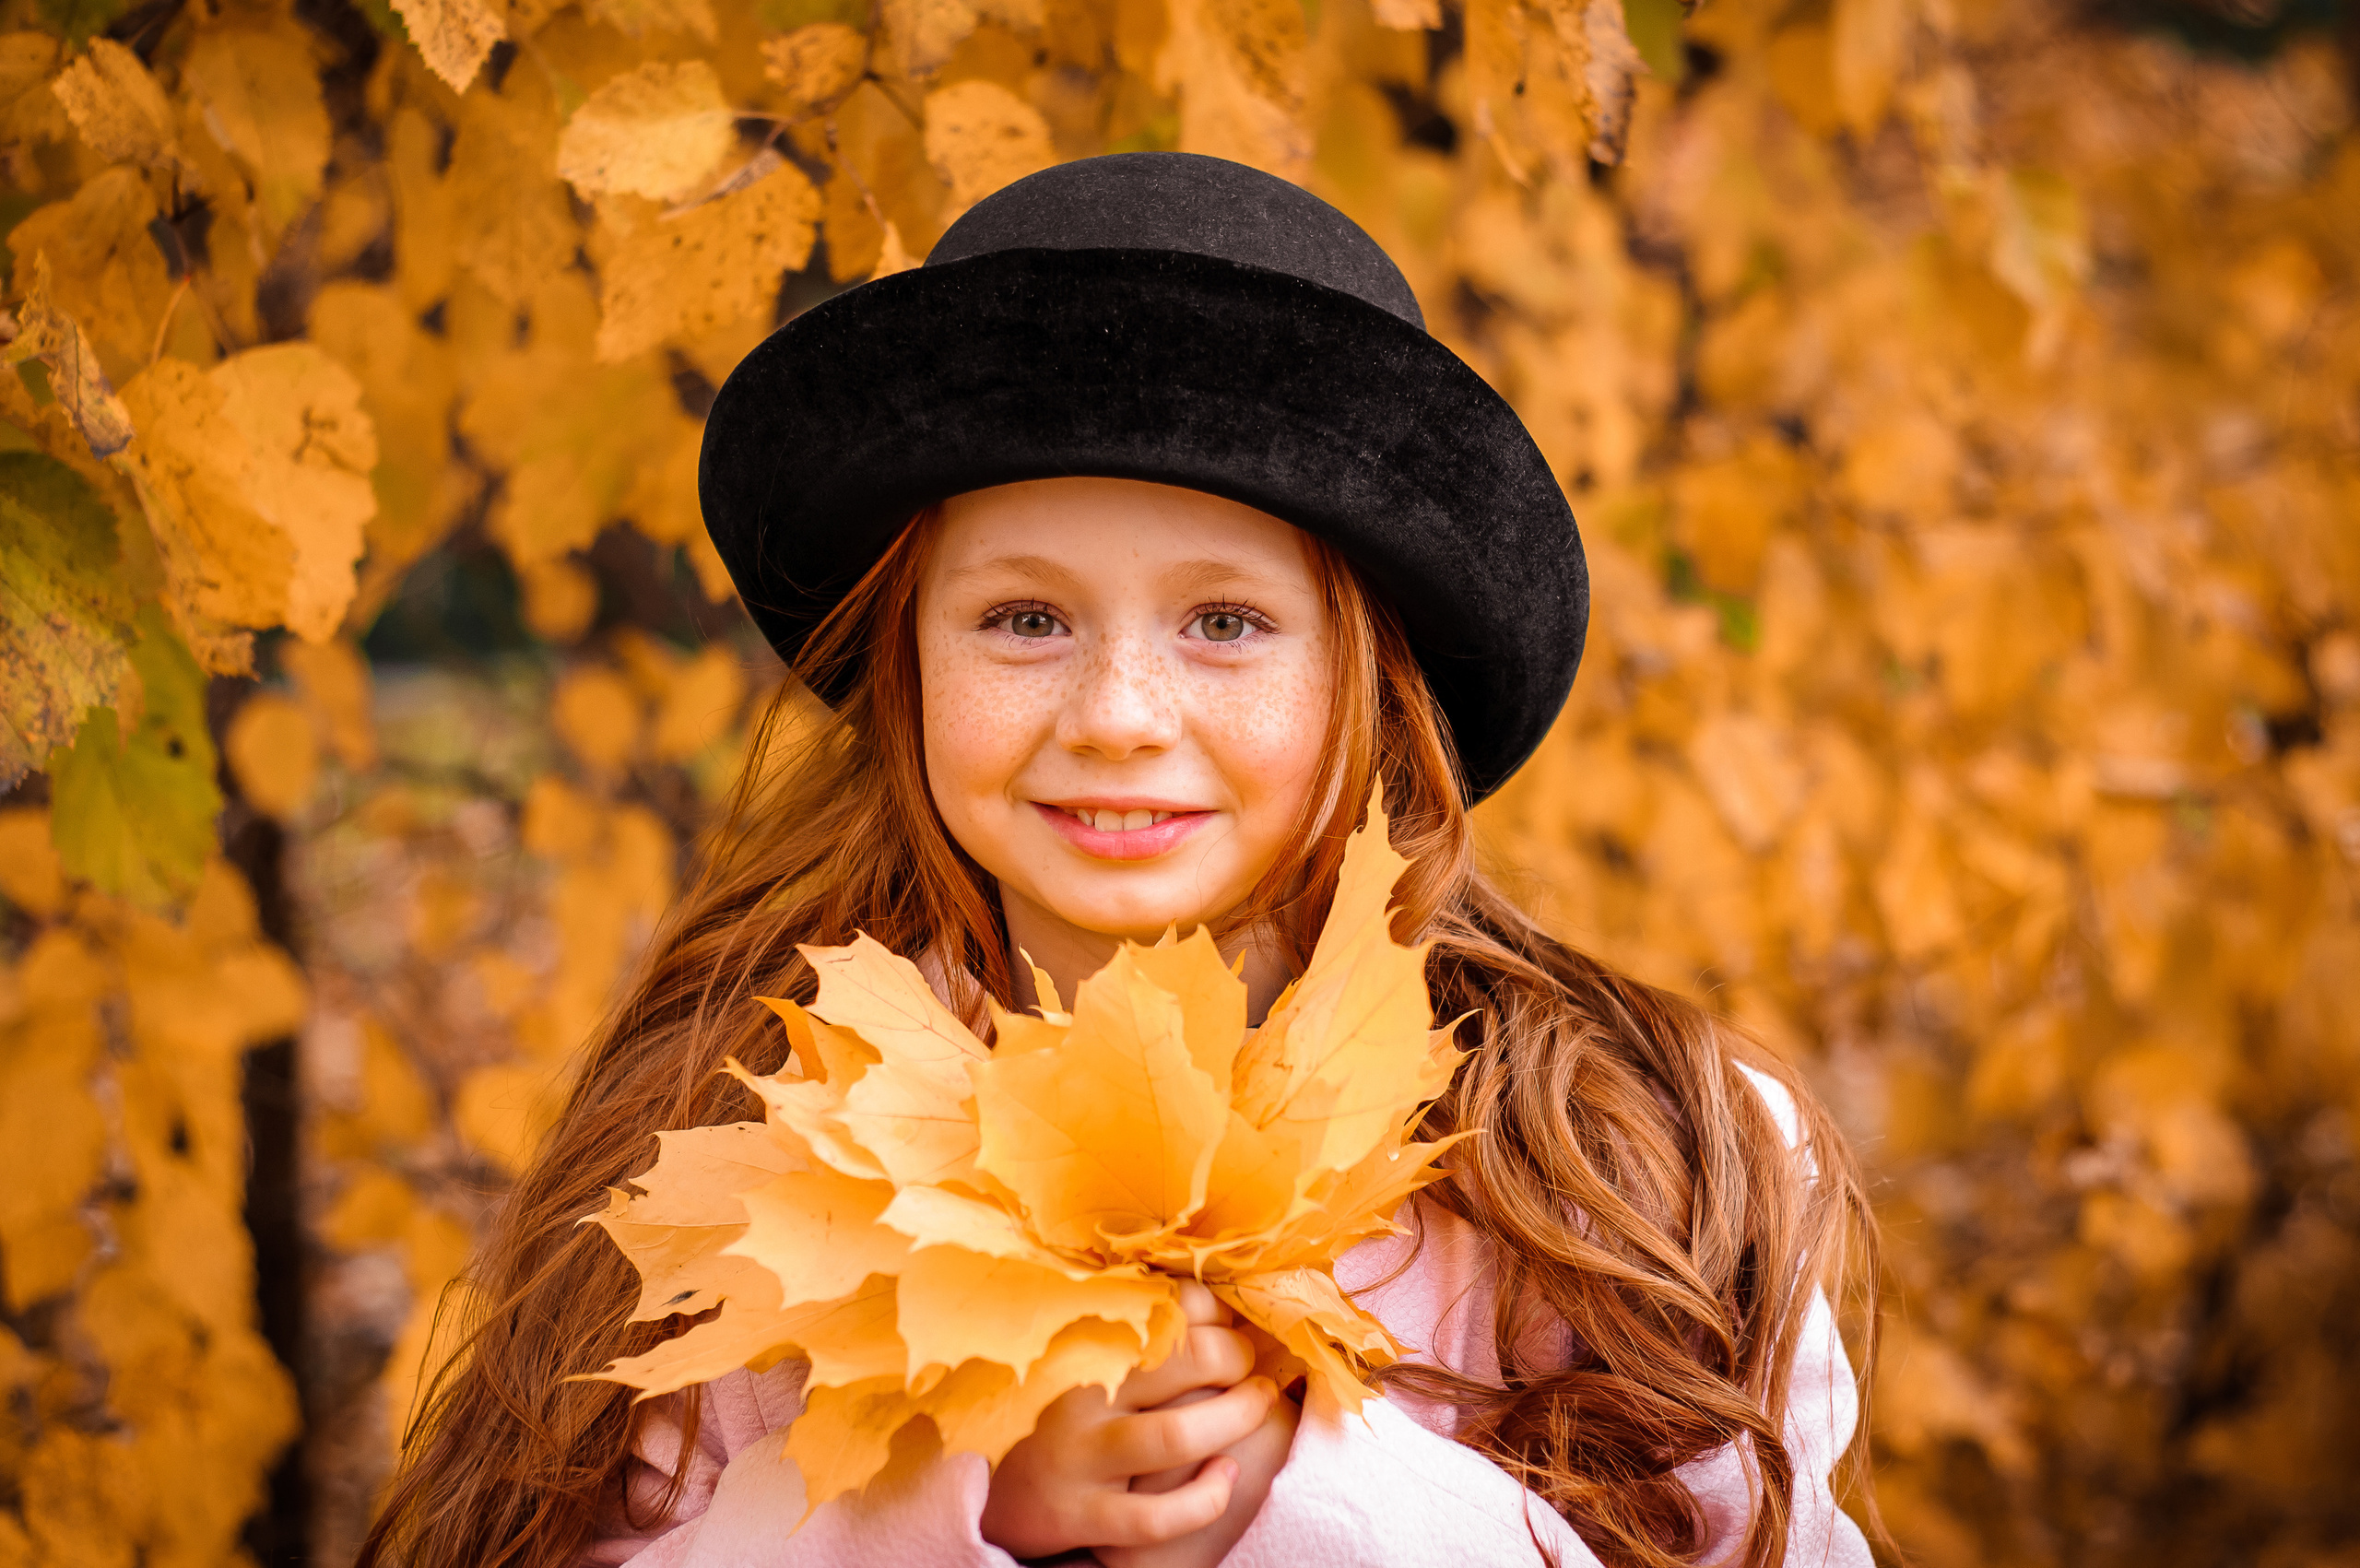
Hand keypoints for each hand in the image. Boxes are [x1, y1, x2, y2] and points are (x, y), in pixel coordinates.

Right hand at [980, 1282, 1279, 1561]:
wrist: (985, 1481)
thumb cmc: (1055, 1404)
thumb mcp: (1084, 1351)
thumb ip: (1138, 1321)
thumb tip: (1207, 1298)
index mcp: (1085, 1341)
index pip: (1170, 1303)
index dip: (1215, 1312)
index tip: (1228, 1325)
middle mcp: (1082, 1392)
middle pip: (1184, 1360)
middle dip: (1235, 1357)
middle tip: (1248, 1367)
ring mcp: (1079, 1455)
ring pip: (1175, 1436)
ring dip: (1234, 1418)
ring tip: (1258, 1405)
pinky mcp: (1078, 1513)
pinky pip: (1154, 1517)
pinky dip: (1204, 1499)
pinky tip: (1226, 1477)